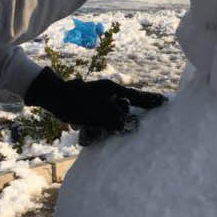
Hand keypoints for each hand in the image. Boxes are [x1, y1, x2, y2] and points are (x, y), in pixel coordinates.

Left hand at [26, 70, 165, 140]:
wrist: (51, 97)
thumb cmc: (76, 102)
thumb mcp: (99, 113)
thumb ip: (116, 120)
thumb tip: (130, 124)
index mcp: (112, 89)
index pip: (136, 96)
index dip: (150, 101)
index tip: (164, 102)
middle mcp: (107, 94)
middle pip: (124, 108)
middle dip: (122, 118)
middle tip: (116, 126)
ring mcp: (99, 100)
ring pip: (112, 115)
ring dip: (108, 124)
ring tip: (95, 126)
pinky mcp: (91, 108)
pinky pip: (102, 119)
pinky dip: (100, 125)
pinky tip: (89, 127)